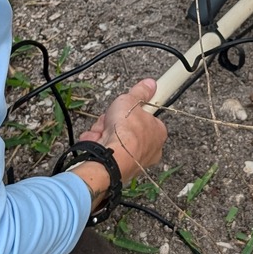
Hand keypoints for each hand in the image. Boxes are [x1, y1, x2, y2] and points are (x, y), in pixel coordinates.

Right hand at [71, 79, 165, 201]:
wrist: (111, 158)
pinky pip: (108, 153)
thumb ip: (140, 92)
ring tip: (99, 132)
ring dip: (102, 133)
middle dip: (112, 123)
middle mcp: (150, 149)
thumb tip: (150, 84)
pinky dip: (98, 146)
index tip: (122, 109)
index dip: (129, 111)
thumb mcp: (130, 101)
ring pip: (115, 141)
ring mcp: (135, 161)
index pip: (143, 117)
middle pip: (127, 129)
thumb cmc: (126, 131)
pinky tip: (94, 142)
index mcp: (158, 132)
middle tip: (108, 120)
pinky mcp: (120, 169)